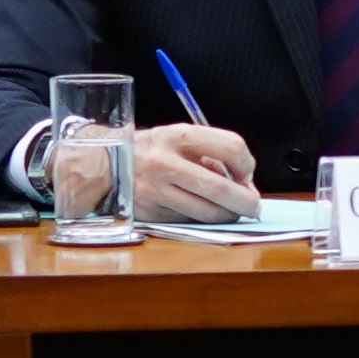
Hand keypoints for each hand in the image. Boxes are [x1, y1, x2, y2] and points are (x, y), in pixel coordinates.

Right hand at [112, 124, 257, 220]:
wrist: (104, 166)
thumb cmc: (152, 151)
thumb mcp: (179, 139)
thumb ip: (212, 154)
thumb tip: (244, 184)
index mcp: (177, 136)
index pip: (231, 147)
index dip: (248, 164)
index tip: (247, 174)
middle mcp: (164, 163)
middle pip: (220, 189)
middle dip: (246, 201)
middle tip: (254, 207)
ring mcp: (155, 191)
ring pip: (207, 212)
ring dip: (229, 215)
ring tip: (234, 212)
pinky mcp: (150, 213)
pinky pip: (189, 221)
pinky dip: (204, 220)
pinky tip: (205, 212)